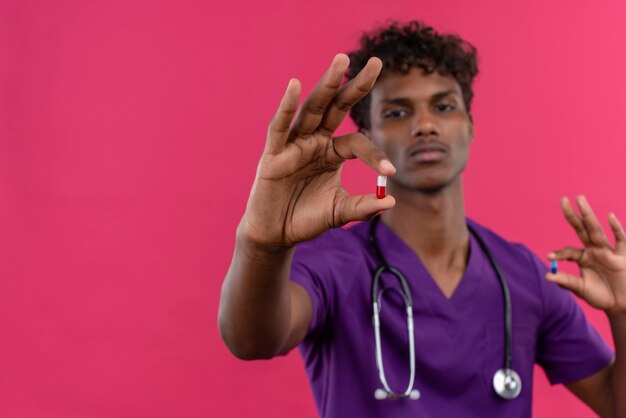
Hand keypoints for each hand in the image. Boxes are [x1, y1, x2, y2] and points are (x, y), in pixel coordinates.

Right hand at [240, 54, 395, 247]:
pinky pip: (280, 127)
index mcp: (331, 152)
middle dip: (355, 85)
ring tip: (342, 60)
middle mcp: (314, 141)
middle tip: (377, 62)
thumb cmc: (306, 219)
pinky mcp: (273, 154)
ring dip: (326, 84)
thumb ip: (363, 207)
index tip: (390, 171)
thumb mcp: (339, 212)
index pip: (357, 142)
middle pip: (337, 107)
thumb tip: (392, 201)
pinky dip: (286, 108)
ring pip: (311, 109)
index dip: (374, 154)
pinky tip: (294, 86)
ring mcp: (293, 144)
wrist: (276, 235)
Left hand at [547, 195, 625, 313]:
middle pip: (582, 230)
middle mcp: (595, 250)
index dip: (559, 253)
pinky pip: (620, 240)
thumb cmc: (601, 295)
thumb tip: (547, 276)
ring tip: (580, 199)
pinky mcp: (622, 257)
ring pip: (596, 231)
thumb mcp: (581, 288)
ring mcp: (608, 251)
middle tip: (563, 199)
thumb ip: (566, 281)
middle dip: (573, 215)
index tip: (549, 257)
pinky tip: (609, 216)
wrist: (622, 304)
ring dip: (588, 215)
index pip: (568, 251)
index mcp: (583, 257)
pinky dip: (616, 229)